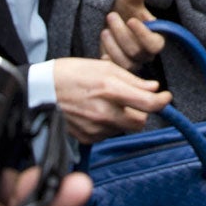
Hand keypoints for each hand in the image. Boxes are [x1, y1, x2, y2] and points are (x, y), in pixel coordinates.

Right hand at [51, 57, 169, 140]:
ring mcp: (95, 128)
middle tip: (135, 101)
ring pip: (124, 128)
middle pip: (140, 121)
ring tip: (108, 103)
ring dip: (124, 118)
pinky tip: (97, 113)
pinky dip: (109, 125)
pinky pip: (108, 134)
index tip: (165, 97)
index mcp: (110, 90)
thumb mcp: (103, 67)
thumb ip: (131, 80)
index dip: (162, 101)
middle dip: (142, 112)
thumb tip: (153, 88)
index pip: (148, 103)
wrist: (40, 90)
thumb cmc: (70, 74)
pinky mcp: (87, 138)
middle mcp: (104, 112)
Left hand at [99, 0, 166, 70]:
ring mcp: (133, 62)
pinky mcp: (119, 67)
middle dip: (121, 33)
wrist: (111, 18)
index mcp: (156, 37)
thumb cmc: (124, 7)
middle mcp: (147, 53)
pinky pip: (114, 70)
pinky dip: (108, 60)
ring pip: (125, 62)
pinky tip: (102, 52)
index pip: (155, 44)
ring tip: (104, 30)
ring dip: (112, 46)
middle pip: (136, 51)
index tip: (131, 19)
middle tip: (111, 15)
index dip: (143, 34)